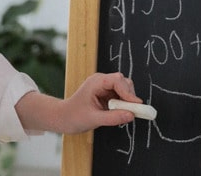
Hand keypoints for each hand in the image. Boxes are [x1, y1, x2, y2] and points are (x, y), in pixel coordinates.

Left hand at [15, 72, 143, 134]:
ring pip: (125, 89)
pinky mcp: (107, 94)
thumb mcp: (94, 119)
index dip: (128, 92)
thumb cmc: (74, 116)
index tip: (136, 105)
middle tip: (133, 112)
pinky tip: (119, 113)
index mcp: (96, 82)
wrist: (64, 118)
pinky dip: (124, 105)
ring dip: (127, 101)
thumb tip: (131, 115)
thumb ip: (113, 117)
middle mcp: (101, 81)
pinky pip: (121, 97)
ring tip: (123, 113)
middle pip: (124, 83)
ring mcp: (104, 87)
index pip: (117, 80)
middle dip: (129, 97)